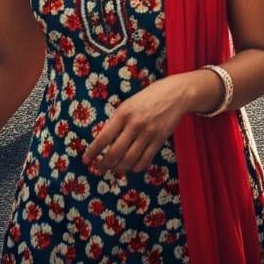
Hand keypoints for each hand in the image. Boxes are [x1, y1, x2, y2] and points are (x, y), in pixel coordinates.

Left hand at [82, 76, 196, 175]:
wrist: (177, 93)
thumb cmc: (150, 97)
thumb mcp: (129, 103)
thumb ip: (117, 120)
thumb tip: (103, 142)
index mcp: (124, 113)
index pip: (103, 138)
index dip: (93, 152)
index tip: (87, 160)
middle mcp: (135, 124)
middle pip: (114, 153)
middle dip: (104, 165)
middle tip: (99, 169)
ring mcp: (148, 133)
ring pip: (128, 160)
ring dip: (118, 169)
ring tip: (114, 169)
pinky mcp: (160, 140)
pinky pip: (145, 160)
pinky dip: (136, 168)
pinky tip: (132, 167)